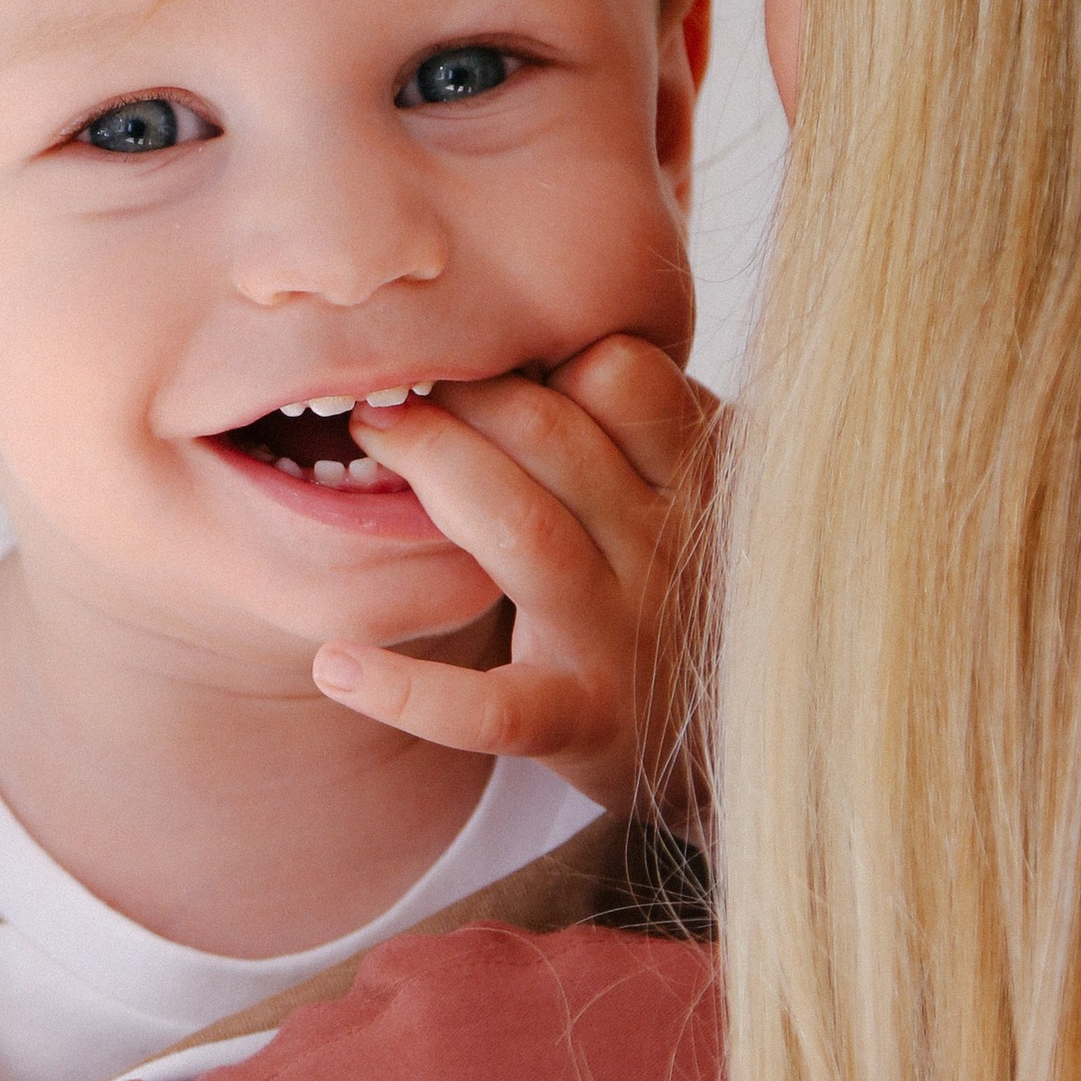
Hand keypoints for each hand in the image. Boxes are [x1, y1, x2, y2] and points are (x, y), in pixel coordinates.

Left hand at [310, 334, 722, 820]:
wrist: (740, 749)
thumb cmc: (689, 597)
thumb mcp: (701, 494)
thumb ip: (649, 419)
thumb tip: (545, 330)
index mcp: (702, 480)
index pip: (623, 375)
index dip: (540, 350)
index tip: (479, 349)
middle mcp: (669, 549)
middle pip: (556, 435)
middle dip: (459, 393)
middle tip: (390, 378)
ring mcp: (624, 636)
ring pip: (522, 532)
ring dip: (435, 470)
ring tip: (367, 436)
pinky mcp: (583, 721)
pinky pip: (493, 709)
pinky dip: (410, 692)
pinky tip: (340, 664)